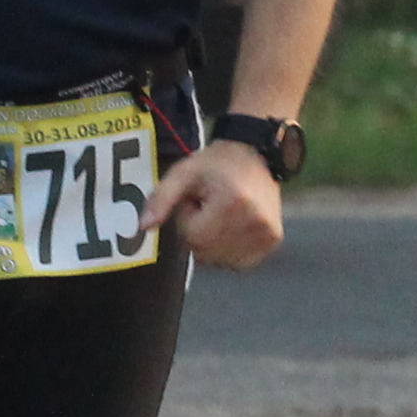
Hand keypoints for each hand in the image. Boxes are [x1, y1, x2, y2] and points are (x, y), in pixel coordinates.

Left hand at [153, 136, 286, 268]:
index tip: (197, 199)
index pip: (192, 237)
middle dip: (199, 233)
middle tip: (209, 207)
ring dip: (214, 243)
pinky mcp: (273, 240)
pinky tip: (234, 226)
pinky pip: (239, 262)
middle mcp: (254, 221)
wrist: (256, 154)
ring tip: (222, 215)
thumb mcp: (183, 173)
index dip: (187, 219)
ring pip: (221, 261)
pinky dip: (230, 251)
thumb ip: (161, 199)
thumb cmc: (216, 163)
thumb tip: (143, 227)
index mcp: (232, 203)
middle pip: (206, 253)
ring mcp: (267, 233)